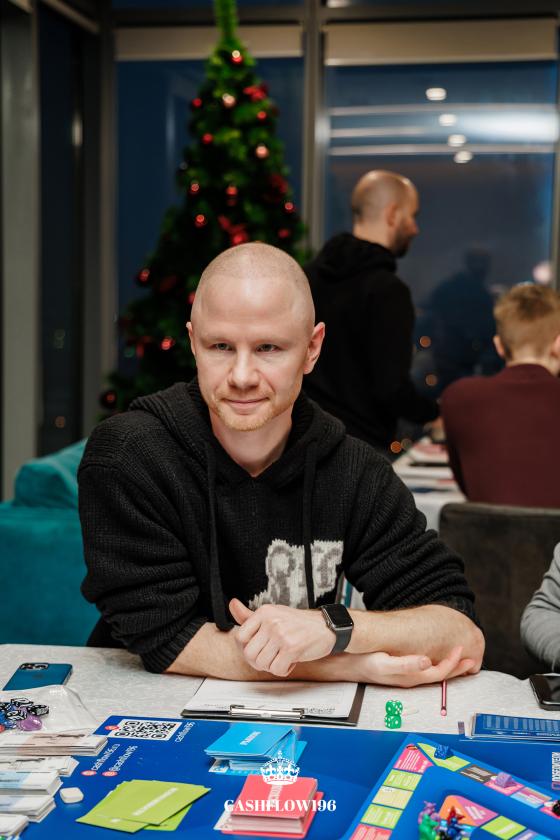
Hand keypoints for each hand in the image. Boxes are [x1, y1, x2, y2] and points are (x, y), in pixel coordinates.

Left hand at [229, 599, 334, 676]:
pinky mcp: (292, 648)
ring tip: (282, 657)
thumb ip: (249, 615)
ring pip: (262, 663)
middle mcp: (271, 621)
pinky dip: (283, 670)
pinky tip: (291, 661)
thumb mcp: (273, 614)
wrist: (326, 627)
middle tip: (271, 657)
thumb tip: (232, 604)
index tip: (258, 649)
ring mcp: (281, 634)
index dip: (247, 649)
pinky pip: (276, 669)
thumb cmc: (298, 623)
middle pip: (249, 654)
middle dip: (259, 661)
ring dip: (272, 666)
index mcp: (264, 612)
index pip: (240, 637)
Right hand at [352, 645, 475, 686]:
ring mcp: (406, 677)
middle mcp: (411, 679)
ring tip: (460, 661)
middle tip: (472, 659)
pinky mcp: (402, 672)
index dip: (453, 663)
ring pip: (434, 674)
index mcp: (410, 677)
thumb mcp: (384, 663)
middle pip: (440, 676)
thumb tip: (427, 661)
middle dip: (457, 669)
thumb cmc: (365, 663)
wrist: (348, 665)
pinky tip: (436, 660)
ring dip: (449, 668)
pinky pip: (426, 671)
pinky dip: (437, 666)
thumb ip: (406, 664)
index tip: (462, 650)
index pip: (439, 672)